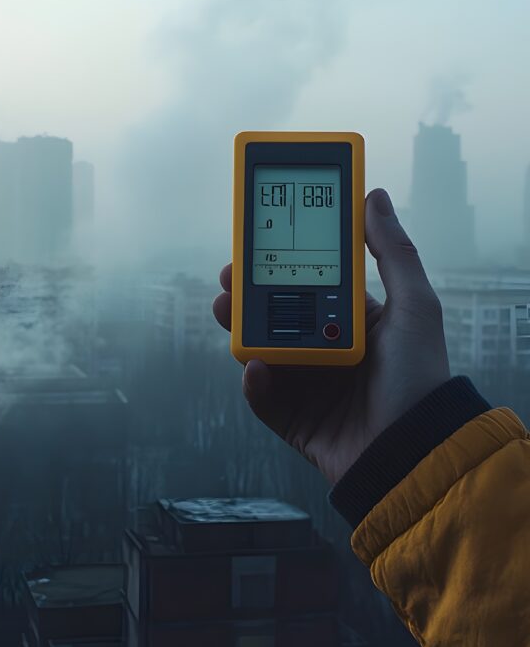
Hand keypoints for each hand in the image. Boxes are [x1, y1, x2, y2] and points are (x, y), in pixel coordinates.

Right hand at [213, 188, 450, 483]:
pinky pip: (264, 397)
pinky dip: (255, 384)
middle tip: (229, 278)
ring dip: (240, 331)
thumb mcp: (415, 306)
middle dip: (247, 295)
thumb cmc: (420, 377)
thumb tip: (374, 196)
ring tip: (226, 313)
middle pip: (274, 316)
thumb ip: (393, 252)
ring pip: (261, 350)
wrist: (414, 450)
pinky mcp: (292, 419)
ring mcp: (306, 384)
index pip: (305, 286)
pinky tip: (256, 369)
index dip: (278, 265)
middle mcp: (325, 349)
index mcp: (350, 322)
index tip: (256, 244)